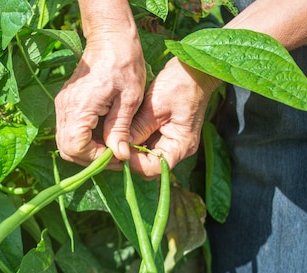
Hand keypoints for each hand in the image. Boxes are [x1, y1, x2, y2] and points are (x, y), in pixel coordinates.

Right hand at [55, 34, 145, 166]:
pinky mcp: (66, 103)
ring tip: (112, 146)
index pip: (76, 148)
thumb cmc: (124, 64)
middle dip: (91, 158)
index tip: (118, 156)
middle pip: (67, 149)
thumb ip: (120, 129)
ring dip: (88, 150)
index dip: (96, 158)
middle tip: (115, 156)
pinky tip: (104, 134)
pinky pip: (69, 131)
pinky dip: (84, 139)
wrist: (110, 39)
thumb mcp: (129, 99)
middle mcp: (65, 108)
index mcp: (80, 107)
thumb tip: (120, 156)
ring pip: (66, 142)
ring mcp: (63, 106)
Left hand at [128, 58, 221, 177]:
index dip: (133, 163)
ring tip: (116, 138)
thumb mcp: (156, 106)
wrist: (194, 69)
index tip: (116, 151)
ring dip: (132, 149)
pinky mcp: (167, 133)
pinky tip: (125, 131)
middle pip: (149, 165)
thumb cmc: (180, 84)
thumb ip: (139, 128)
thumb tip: (120, 145)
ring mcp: (173, 141)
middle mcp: (178, 148)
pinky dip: (137, 140)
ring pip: (147, 156)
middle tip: (112, 145)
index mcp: (181, 146)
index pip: (154, 168)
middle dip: (130, 158)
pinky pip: (149, 144)